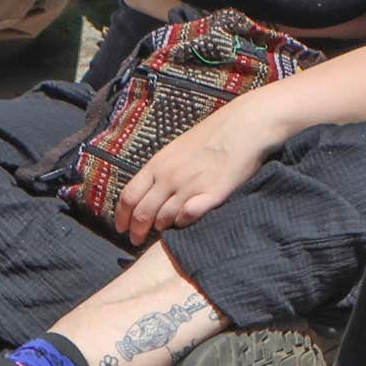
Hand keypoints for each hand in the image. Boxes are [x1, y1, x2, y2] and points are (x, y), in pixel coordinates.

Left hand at [111, 93, 280, 244]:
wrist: (244, 126)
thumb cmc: (212, 134)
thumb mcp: (177, 148)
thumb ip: (161, 169)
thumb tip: (150, 190)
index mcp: (157, 164)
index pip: (129, 196)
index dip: (121, 215)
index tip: (121, 227)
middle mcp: (169, 177)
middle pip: (143, 212)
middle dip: (136, 230)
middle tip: (136, 239)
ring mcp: (190, 186)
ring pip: (164, 218)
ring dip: (161, 228)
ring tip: (163, 231)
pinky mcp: (212, 194)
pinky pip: (188, 216)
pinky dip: (183, 222)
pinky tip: (186, 220)